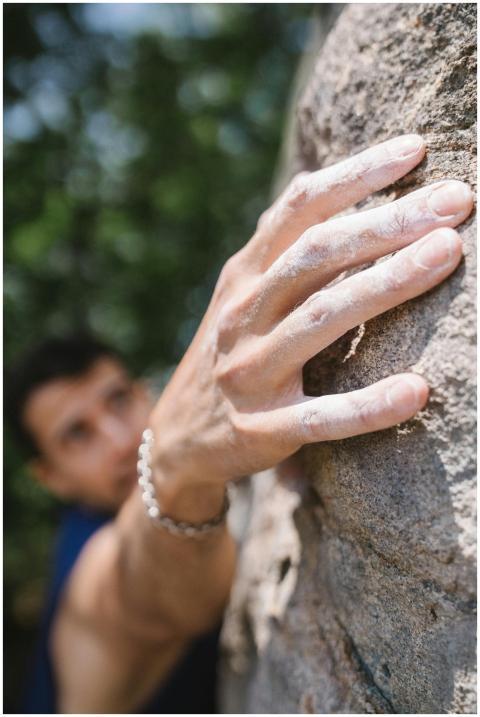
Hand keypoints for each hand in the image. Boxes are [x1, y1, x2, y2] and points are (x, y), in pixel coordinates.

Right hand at [150, 134, 472, 488]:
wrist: (180, 436)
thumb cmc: (233, 355)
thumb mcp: (244, 296)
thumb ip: (286, 255)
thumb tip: (347, 194)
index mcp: (244, 276)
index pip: (299, 208)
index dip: (356, 174)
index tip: (417, 150)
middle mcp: (242, 314)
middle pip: (316, 254)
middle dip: (387, 222)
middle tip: (457, 199)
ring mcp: (249, 372)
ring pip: (321, 319)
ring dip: (387, 283)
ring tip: (448, 253)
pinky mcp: (260, 429)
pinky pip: (321, 416)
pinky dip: (368, 405)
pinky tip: (417, 390)